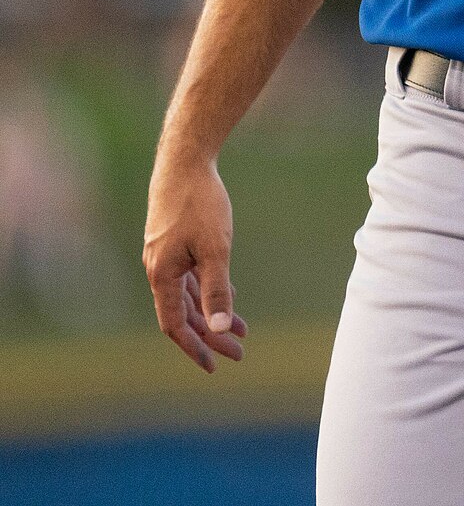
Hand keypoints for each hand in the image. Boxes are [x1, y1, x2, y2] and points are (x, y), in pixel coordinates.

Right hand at [143, 157, 246, 372]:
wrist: (185, 160)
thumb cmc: (199, 203)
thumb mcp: (215, 248)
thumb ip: (217, 288)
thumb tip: (220, 328)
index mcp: (162, 275)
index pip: (176, 325)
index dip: (195, 347)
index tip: (215, 365)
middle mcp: (159, 268)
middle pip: (184, 313)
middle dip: (211, 334)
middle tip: (238, 352)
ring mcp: (165, 254)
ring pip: (188, 294)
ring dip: (212, 311)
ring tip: (240, 328)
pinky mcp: (173, 240)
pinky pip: (189, 276)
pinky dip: (207, 289)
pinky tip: (228, 293)